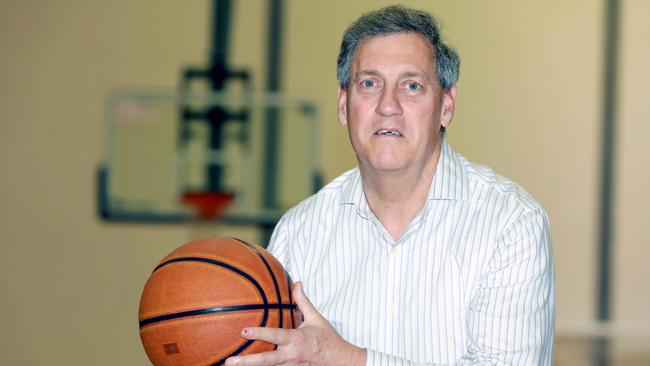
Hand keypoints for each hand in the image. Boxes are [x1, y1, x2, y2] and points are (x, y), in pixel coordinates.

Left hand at [225, 282, 365, 365]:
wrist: (341, 361)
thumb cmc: (328, 339)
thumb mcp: (316, 318)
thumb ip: (303, 302)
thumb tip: (296, 283)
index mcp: (296, 340)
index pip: (275, 336)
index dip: (260, 333)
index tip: (243, 331)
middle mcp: (291, 356)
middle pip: (266, 361)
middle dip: (246, 362)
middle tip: (229, 362)